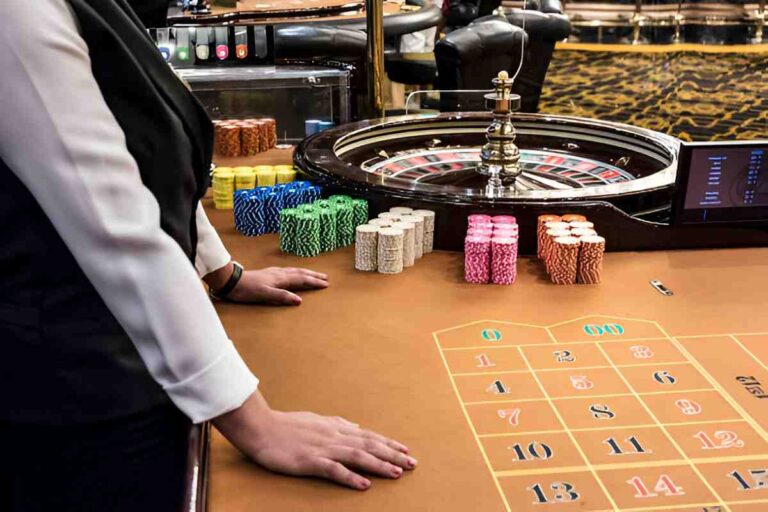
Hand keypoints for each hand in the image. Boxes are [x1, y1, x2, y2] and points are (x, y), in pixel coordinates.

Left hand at [206, 264, 327, 305]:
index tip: (325, 284)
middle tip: (325, 277)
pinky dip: (296, 272)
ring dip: (306, 273)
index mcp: (280, 278)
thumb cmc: (247, 290)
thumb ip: (282, 296)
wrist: (231, 281)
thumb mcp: (265, 295)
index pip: (301, 280)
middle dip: (313, 275)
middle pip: (300, 273)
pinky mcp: (268, 273)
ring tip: (314, 274)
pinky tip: (293, 273)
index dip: (314, 282)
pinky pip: (288, 271)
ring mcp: (274, 272)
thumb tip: (299, 300)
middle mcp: (279, 273)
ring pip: (294, 271)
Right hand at [214, 392, 416, 489]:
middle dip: (392, 455)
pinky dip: (351, 477)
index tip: (405, 451)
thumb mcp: (316, 419)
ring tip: (397, 473)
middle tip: (412, 464)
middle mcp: (334, 436)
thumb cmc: (286, 425)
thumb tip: (355, 426)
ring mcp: (323, 448)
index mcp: (335, 428)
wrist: (260, 428)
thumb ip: (337, 423)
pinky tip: (365, 485)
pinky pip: (334, 470)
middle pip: (369, 446)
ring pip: (358, 456)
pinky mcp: (310, 461)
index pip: (368, 436)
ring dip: (379, 465)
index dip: (388, 444)